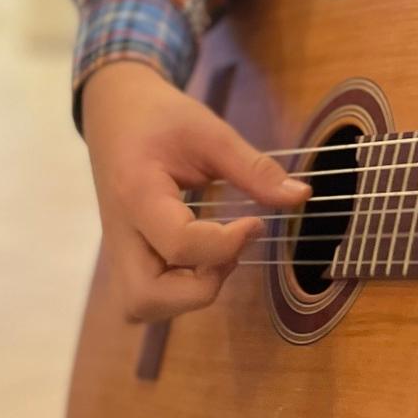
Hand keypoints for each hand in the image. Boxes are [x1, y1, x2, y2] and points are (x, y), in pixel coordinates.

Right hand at [81, 60, 310, 322]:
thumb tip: (301, 197)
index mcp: (138, 195)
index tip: (255, 222)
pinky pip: (145, 296)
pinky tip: (202, 256)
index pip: (179, 244)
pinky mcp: (127, 254)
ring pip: (140, 306)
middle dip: (200, 287)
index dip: (227, 244)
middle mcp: (120, 233)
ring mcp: (118, 249)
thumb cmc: (161, 117)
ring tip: (216, 254)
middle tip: (229, 250)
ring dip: (187, 295)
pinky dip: (177, 291)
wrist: (116, 111)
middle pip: (145, 298)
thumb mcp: (211, 132)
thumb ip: (254, 169)